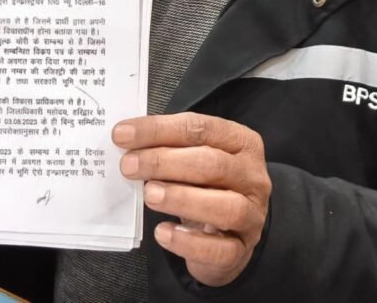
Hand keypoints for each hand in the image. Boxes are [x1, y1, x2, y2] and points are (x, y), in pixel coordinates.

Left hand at [114, 112, 271, 286]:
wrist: (227, 230)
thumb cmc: (205, 185)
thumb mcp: (192, 157)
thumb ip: (167, 146)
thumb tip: (126, 140)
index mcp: (241, 142)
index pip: (200, 128)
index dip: (159, 129)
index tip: (123, 135)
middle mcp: (253, 176)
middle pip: (212, 164)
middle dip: (164, 162)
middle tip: (129, 165)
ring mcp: (252, 215)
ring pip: (225, 206)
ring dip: (181, 198)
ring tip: (149, 194)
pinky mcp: (241, 249)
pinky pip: (220, 249)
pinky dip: (188, 242)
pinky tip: (163, 232)